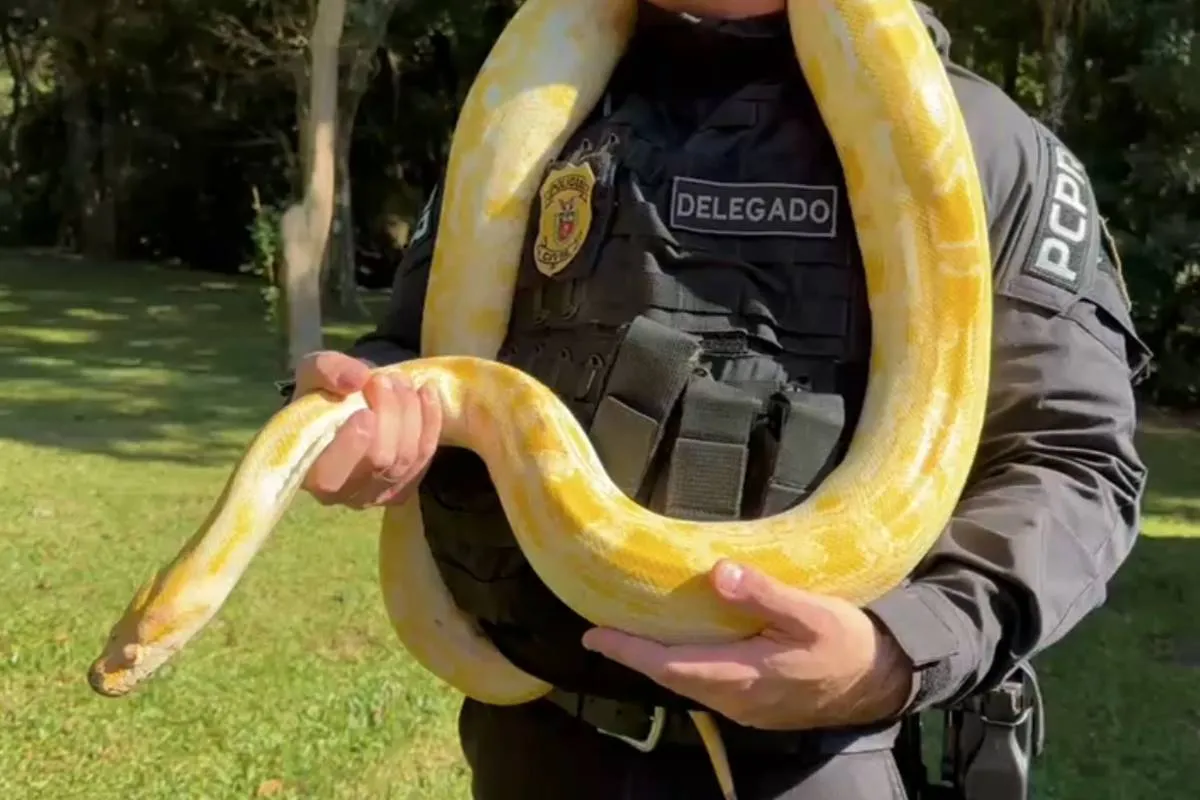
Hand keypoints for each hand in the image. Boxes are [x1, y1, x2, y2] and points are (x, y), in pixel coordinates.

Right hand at [294, 350, 441, 508]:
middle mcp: (343, 493)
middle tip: (385, 379)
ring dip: (410, 412)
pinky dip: (430, 420)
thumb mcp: (312, 373)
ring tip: (402, 381)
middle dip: (389, 413)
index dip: (350, 446)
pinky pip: (425, 455)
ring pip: (406, 457)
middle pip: (379, 461)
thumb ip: (326, 371)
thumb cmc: (322, 396)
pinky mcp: (405, 486)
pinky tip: (426, 393)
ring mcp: (378, 493)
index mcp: (308, 472)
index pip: (330, 476)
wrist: (350, 406)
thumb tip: (357, 379)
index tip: (364, 412)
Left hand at [581, 561, 914, 730]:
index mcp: (744, 677)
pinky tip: (683, 643)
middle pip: (671, 677)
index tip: (593, 634)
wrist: (884, 681)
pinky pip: (708, 686)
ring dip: (659, 660)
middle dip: (635, 654)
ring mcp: (747, 707)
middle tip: (603, 627)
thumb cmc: (849, 644)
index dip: (629, 651)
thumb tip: (717, 572)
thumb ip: (763, 594)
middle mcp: (737, 699)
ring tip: (633, 631)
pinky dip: (686, 665)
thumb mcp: (810, 611)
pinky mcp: (757, 704)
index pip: (670, 666)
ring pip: (689, 683)